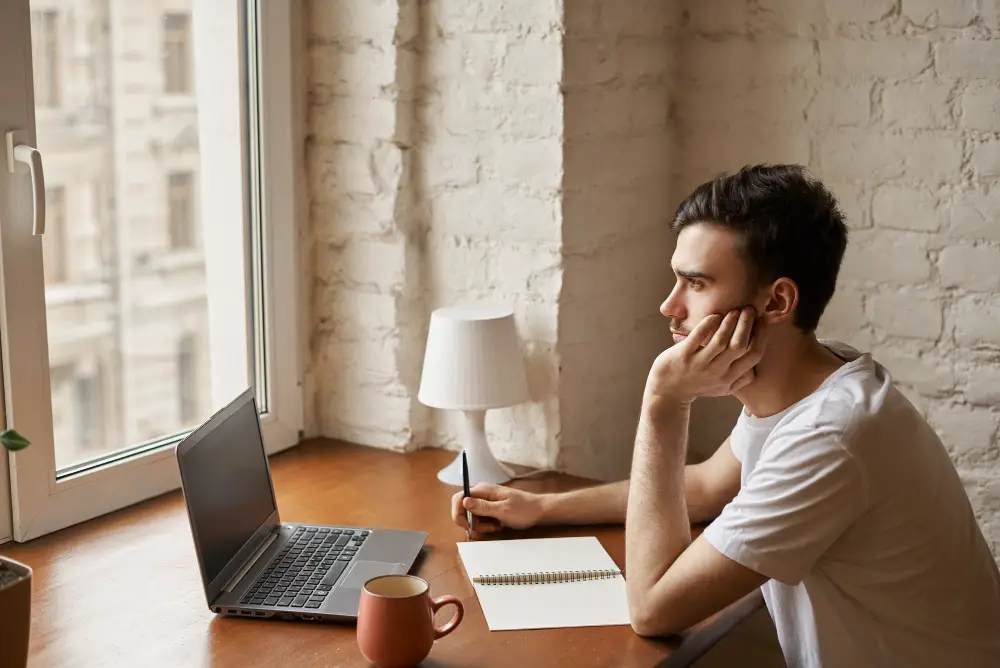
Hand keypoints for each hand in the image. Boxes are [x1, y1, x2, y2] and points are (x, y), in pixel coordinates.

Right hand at [450, 483, 544, 534]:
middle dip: (472, 522)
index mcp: (483, 490)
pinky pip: (481, 519)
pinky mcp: (490, 509)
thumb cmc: (523, 509)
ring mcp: (486, 501)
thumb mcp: (503, 510)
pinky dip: (486, 525)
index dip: (457, 513)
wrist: (539, 511)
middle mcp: (482, 494)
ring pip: (472, 517)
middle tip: (487, 528)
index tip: (466, 526)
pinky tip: (498, 525)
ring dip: (481, 526)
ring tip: (496, 526)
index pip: (459, 498)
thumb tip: (463, 501)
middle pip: (464, 509)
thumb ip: (482, 507)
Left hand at [646, 306, 766, 404]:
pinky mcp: (683, 356)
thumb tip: (756, 368)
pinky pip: (698, 336)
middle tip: (749, 309)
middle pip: (740, 345)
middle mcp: (717, 372)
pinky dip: (708, 324)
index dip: (762, 335)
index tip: (763, 320)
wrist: (667, 391)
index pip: (754, 355)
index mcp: (730, 378)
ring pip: (721, 340)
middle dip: (747, 324)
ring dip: (730, 322)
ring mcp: (699, 364)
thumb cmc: (697, 385)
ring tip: (734, 310)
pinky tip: (714, 316)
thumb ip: (740, 379)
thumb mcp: (722, 388)